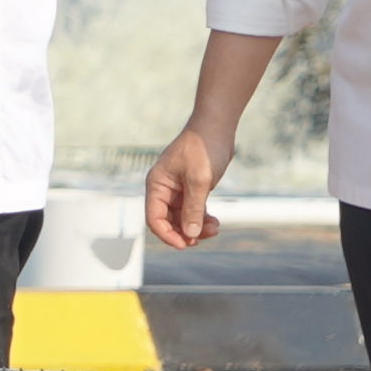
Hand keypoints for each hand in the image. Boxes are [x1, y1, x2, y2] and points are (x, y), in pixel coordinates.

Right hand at [143, 127, 232, 253]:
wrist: (216, 126)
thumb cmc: (203, 148)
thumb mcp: (199, 181)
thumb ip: (193, 209)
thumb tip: (190, 234)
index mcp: (157, 185)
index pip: (154, 218)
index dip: (167, 234)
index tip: (184, 244)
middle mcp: (164, 189)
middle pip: (168, 221)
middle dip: (184, 232)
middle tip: (203, 238)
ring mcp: (178, 189)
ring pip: (182, 217)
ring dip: (196, 226)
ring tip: (215, 229)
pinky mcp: (192, 188)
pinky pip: (193, 210)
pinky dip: (202, 218)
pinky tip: (215, 222)